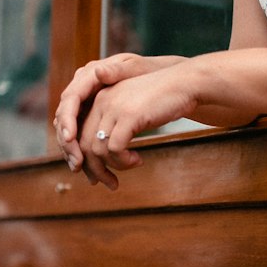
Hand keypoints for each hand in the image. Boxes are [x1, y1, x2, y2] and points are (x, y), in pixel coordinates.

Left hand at [54, 53, 182, 173]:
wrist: (185, 83)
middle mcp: (102, 101)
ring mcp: (114, 107)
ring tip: (131, 166)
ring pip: (98, 149)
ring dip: (114, 166)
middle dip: (95, 170)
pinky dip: (124, 160)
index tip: (98, 176)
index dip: (88, 159)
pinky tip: (138, 159)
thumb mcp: (132, 111)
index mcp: (100, 99)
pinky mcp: (128, 115)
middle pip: (85, 144)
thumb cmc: (162, 99)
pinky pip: (115, 148)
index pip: (81, 135)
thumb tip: (103, 155)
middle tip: (110, 183)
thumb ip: (115, 126)